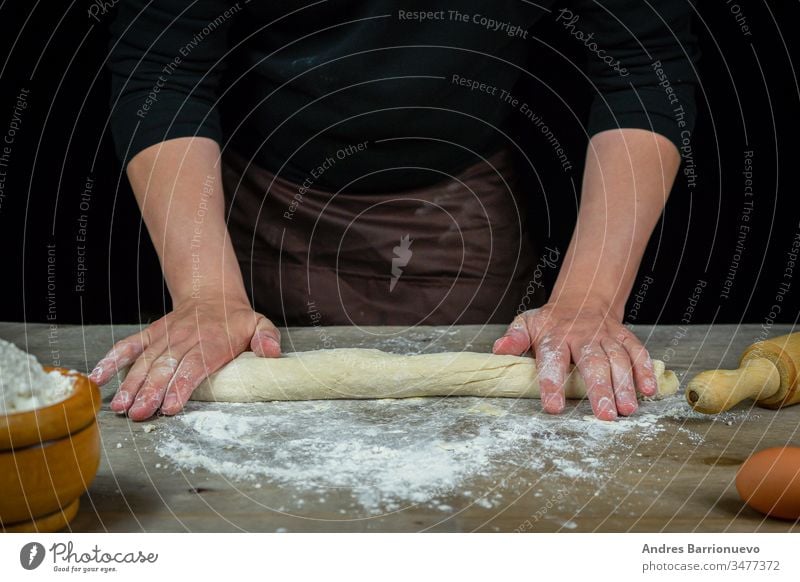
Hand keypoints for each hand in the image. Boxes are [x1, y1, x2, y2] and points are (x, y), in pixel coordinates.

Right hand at [89, 297, 280, 420]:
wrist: (211, 295)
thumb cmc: (236, 320)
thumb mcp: (259, 324)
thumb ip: (267, 338)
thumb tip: (272, 352)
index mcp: (212, 340)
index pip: (195, 364)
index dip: (182, 386)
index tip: (171, 406)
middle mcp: (184, 338)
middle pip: (166, 367)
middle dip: (151, 392)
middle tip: (141, 414)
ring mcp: (164, 337)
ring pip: (145, 361)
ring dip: (131, 384)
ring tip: (121, 407)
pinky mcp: (150, 335)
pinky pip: (127, 346)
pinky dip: (111, 361)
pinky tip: (98, 379)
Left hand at [492, 299, 656, 419]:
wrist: (582, 298)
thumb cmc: (551, 321)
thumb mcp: (527, 323)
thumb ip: (515, 338)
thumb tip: (498, 350)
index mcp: (555, 335)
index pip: (553, 359)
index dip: (552, 383)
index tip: (553, 407)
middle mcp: (583, 335)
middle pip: (593, 362)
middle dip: (600, 389)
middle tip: (605, 415)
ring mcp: (606, 336)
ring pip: (618, 359)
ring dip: (624, 385)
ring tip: (627, 410)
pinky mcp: (624, 337)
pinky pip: (637, 352)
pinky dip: (644, 370)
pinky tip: (648, 390)